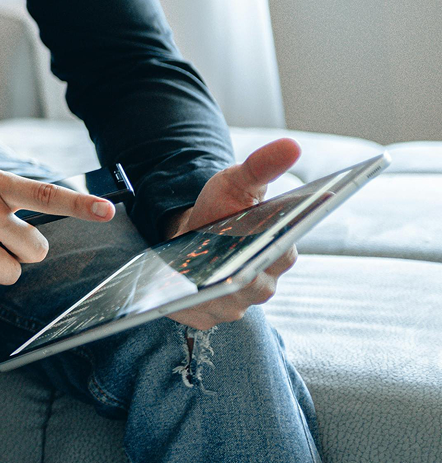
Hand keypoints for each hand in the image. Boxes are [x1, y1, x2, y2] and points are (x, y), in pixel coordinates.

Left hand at [162, 138, 301, 329]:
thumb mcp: (238, 182)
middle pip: (254, 283)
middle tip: (222, 256)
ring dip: (210, 289)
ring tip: (192, 275)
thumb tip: (292, 145)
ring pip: (226, 301)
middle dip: (238, 270)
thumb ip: (262, 166)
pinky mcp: (207, 317)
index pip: (282, 254)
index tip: (260, 237)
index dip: (274, 248)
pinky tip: (170, 292)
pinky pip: (197, 314)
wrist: (192, 233)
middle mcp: (263, 285)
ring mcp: (236, 305)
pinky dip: (184, 303)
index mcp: (279, 253)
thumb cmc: (221, 208)